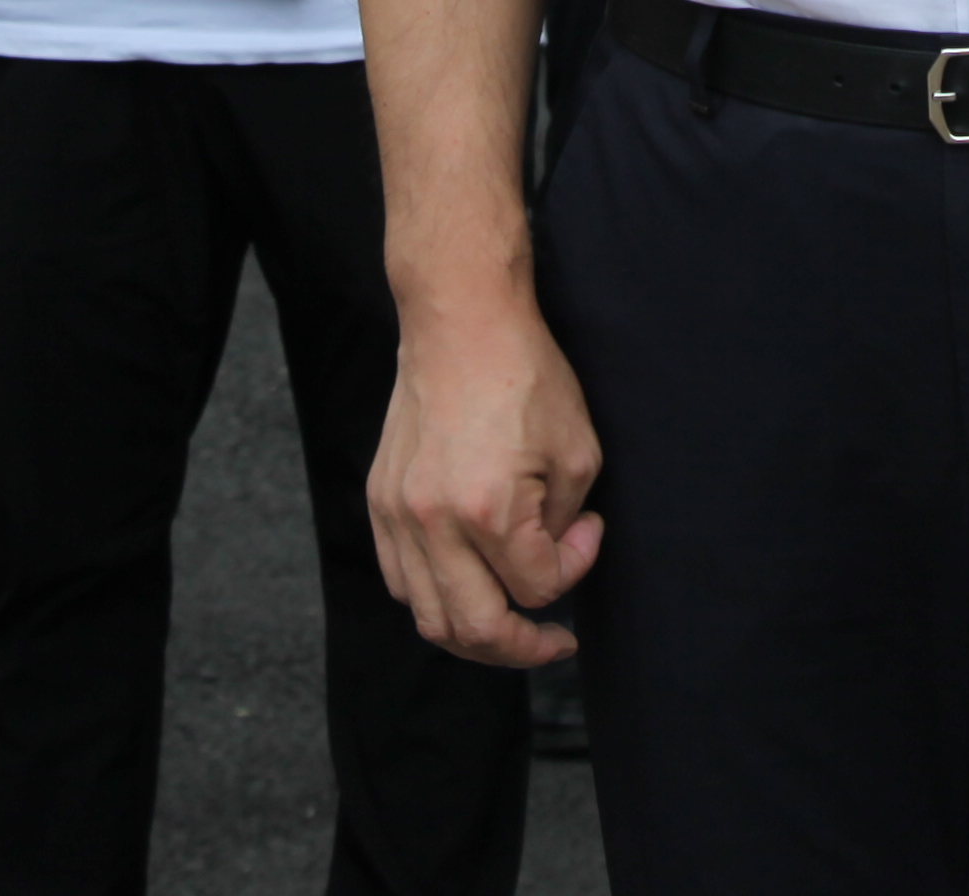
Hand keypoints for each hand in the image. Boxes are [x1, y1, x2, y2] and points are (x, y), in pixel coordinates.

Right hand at [371, 295, 604, 667]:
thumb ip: (564, 526)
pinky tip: (467, 586)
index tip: (588, 531)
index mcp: (487, 511)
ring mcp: (398, 515)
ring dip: (474, 637)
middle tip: (553, 640)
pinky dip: (435, 599)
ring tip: (509, 627)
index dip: (574, 568)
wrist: (461, 321)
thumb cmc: (525, 376)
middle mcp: (432, 523)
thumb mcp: (576, 452)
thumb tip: (553, 559)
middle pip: (475, 631)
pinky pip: (400, 581)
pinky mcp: (380, 502)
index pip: (537, 589)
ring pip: (429, 618)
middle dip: (524, 647)